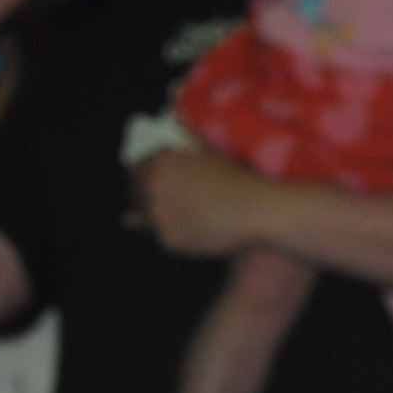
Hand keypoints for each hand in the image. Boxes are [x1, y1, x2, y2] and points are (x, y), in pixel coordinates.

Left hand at [133, 149, 275, 257]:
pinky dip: (176, 233)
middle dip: (148, 196)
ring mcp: (158, 217)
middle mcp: (152, 189)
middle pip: (135, 195)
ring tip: (189, 214)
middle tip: (172, 199)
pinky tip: (198, 227)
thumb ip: (182, 152)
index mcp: (160, 163)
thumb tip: (167, 152)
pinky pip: (165, 237)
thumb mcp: (209, 153)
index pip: (134, 169)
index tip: (154, 180)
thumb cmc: (240, 177)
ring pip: (147, 219)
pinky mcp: (169, 241)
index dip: (144, 175)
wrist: (258, 209)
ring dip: (160, 216)